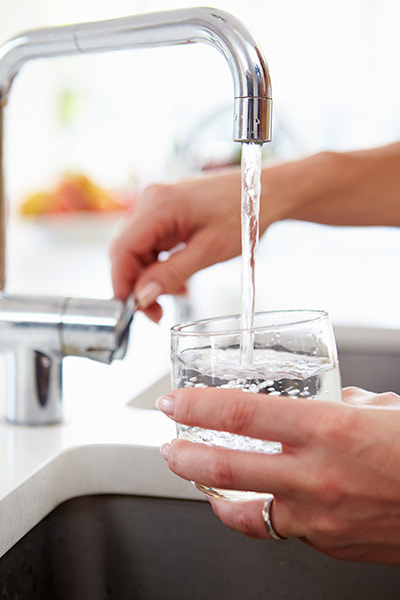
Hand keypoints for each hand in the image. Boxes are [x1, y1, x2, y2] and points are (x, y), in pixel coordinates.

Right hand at [110, 169, 241, 320]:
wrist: (265, 191)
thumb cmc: (244, 214)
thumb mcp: (208, 251)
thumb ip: (171, 274)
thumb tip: (142, 296)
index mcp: (159, 205)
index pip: (122, 250)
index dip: (122, 284)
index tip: (133, 310)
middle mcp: (151, 201)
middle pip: (125, 251)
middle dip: (136, 284)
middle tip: (156, 311)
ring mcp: (157, 205)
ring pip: (137, 250)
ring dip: (149, 277)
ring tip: (176, 295)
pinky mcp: (166, 212)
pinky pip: (151, 244)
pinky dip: (159, 265)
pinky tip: (179, 279)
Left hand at [157, 386, 399, 563]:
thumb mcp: (384, 409)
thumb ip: (344, 403)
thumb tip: (327, 399)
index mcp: (328, 429)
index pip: (239, 414)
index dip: (196, 406)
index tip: (173, 401)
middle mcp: (316, 476)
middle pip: (223, 468)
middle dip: (182, 456)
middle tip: (166, 445)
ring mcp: (319, 517)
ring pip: (242, 512)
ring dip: (209, 494)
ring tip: (195, 479)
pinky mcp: (328, 543)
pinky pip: (279, 529)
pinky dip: (258, 513)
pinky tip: (254, 502)